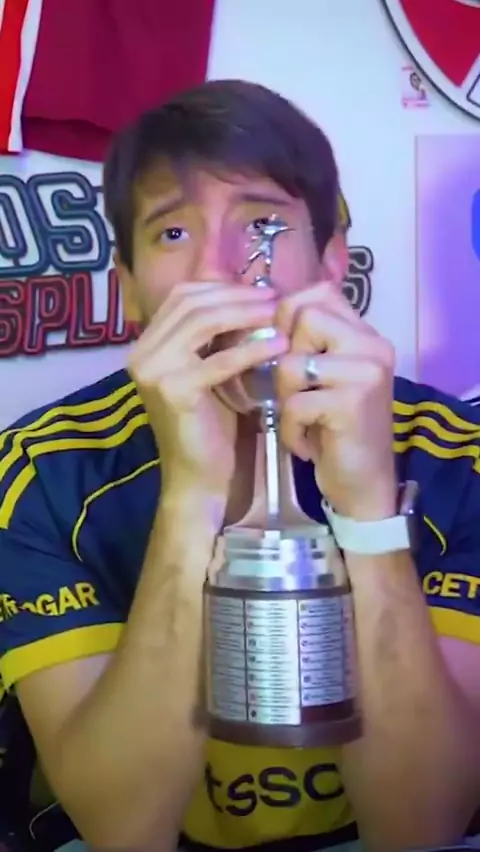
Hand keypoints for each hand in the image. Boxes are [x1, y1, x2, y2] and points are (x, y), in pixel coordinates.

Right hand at [129, 282, 287, 510]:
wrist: (199, 477)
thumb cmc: (211, 425)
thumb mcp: (211, 370)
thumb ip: (217, 336)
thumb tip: (250, 292)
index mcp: (148, 344)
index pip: (183, 295)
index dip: (223, 287)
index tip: (261, 291)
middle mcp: (142, 352)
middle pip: (192, 302)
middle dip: (237, 295)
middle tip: (275, 298)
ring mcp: (153, 370)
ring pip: (202, 322)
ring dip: (245, 313)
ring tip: (277, 313)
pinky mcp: (172, 390)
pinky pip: (218, 360)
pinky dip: (251, 349)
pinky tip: (278, 345)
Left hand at [275, 282, 396, 519]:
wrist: (364, 484)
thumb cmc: (335, 430)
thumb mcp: (323, 378)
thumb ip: (308, 343)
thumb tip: (258, 308)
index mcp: (365, 334)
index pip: (319, 292)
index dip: (288, 315)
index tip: (285, 351)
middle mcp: (372, 345)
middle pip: (304, 317)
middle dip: (284, 357)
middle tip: (297, 390)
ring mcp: (366, 372)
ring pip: (292, 362)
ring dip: (285, 398)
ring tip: (302, 419)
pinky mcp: (353, 403)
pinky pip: (295, 403)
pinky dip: (291, 429)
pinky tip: (306, 443)